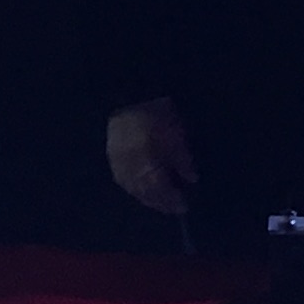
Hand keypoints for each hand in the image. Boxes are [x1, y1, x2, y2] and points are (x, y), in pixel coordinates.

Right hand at [106, 97, 196, 214]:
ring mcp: (118, 164)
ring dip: (148, 198)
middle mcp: (130, 169)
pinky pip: (124, 179)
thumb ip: (183, 160)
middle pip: (146, 193)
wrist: (130, 94)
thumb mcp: (176, 136)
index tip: (184, 207)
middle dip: (161, 203)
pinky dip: (136, 187)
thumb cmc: (157, 114)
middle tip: (173, 209)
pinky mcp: (112, 156)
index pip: (161, 190)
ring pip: (133, 188)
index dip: (173, 200)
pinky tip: (143, 188)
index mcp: (148, 164)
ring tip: (160, 202)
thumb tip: (191, 179)